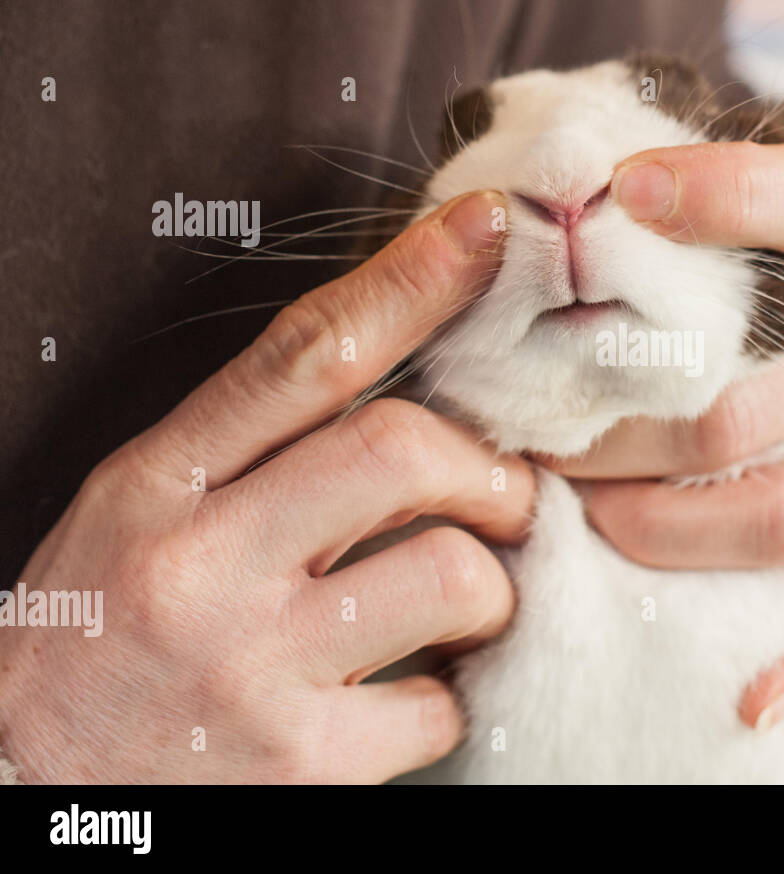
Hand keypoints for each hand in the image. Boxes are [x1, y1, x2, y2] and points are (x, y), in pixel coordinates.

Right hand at [0, 191, 533, 783]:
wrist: (26, 785)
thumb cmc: (100, 633)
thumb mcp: (141, 510)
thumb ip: (258, 446)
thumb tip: (410, 393)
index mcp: (160, 484)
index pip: (305, 356)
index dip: (410, 279)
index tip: (486, 229)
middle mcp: (204, 565)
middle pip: (400, 452)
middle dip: (489, 468)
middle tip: (506, 497)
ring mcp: (253, 668)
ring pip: (450, 575)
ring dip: (492, 582)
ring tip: (468, 598)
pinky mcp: (301, 764)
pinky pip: (440, 704)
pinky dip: (453, 691)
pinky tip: (420, 688)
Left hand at [549, 142, 783, 727]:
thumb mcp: (765, 179)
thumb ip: (678, 187)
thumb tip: (528, 200)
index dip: (716, 197)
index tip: (624, 193)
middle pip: (731, 408)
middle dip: (607, 437)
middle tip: (526, 435)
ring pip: (775, 513)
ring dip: (656, 526)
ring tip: (579, 511)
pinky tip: (745, 699)